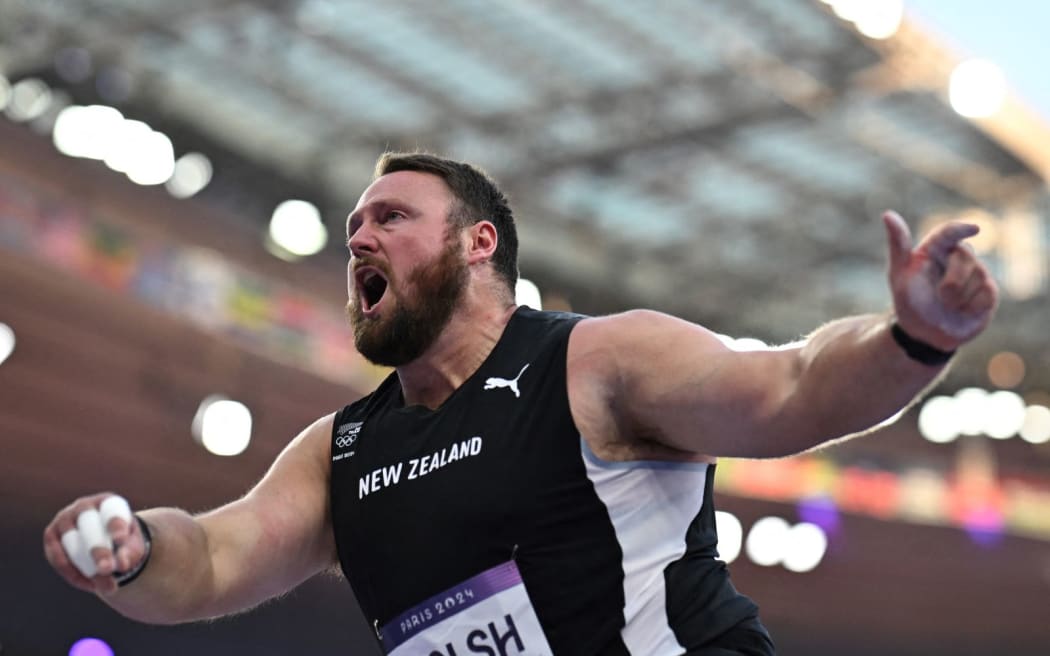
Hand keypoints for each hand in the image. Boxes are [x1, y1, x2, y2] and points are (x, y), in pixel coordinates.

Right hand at [43, 493, 147, 594]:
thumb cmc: (122, 541)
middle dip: (98, 551)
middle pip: (89, 529)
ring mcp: (64, 520)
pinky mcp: (51, 537)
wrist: (102, 541)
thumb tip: (121, 565)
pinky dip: (75, 575)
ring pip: (72, 546)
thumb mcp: (131, 545)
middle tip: (108, 569)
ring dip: (87, 568)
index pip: (111, 511)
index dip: (115, 525)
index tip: (121, 540)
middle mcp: (83, 507)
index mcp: (107, 502)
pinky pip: (59, 559)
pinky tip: (92, 585)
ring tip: (109, 587)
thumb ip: (128, 552)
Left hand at [883, 210, 998, 350]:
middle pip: (965, 256)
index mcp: (935, 250)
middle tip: (940, 296)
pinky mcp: (989, 292)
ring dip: (958, 297)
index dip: (960, 228)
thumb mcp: (899, 275)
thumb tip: (887, 214)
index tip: (972, 229)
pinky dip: (972, 306)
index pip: (948, 233)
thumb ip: (898, 244)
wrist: (924, 334)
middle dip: (951, 281)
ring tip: (948, 305)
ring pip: (978, 275)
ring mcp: (977, 274)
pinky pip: (988, 293)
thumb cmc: (910, 301)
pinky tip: (963, 311)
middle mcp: (958, 258)